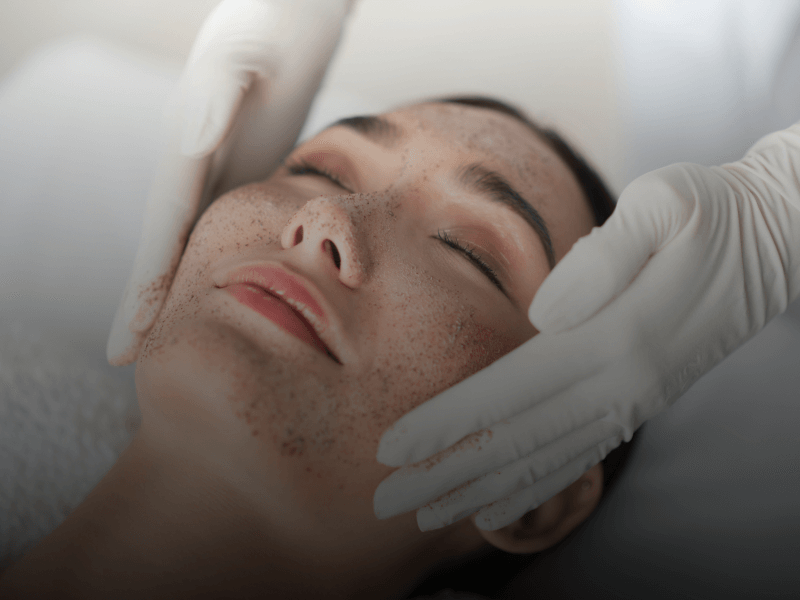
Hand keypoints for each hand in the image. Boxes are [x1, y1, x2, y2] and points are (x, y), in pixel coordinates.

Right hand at [106, 0, 353, 364]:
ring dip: (179, 289)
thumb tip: (191, 145)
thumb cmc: (268, 32)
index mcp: (188, 154)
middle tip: (126, 360)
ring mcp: (221, 171)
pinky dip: (222, 262)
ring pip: (195, 242)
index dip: (144, 290)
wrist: (288, 20)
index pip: (163, 235)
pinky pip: (230, 225)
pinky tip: (224, 288)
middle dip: (146, 303)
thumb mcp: (243, 58)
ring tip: (164, 337)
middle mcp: (196, 170)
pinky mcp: (247, 168)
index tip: (126, 343)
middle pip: (167, 247)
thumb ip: (218, 97)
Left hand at [373, 122, 799, 530]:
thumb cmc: (711, 211)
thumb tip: (543, 315)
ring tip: (431, 515)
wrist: (773, 239)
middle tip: (390, 505)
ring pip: (546, 460)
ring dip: (483, 491)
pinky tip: (501, 507)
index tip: (393, 449)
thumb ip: (605, 260)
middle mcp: (623, 383)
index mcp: (617, 336)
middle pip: (519, 442)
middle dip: (450, 475)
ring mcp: (633, 399)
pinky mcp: (639, 399)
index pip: (511, 391)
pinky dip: (535, 487)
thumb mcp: (665, 206)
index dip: (449, 423)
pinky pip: (579, 455)